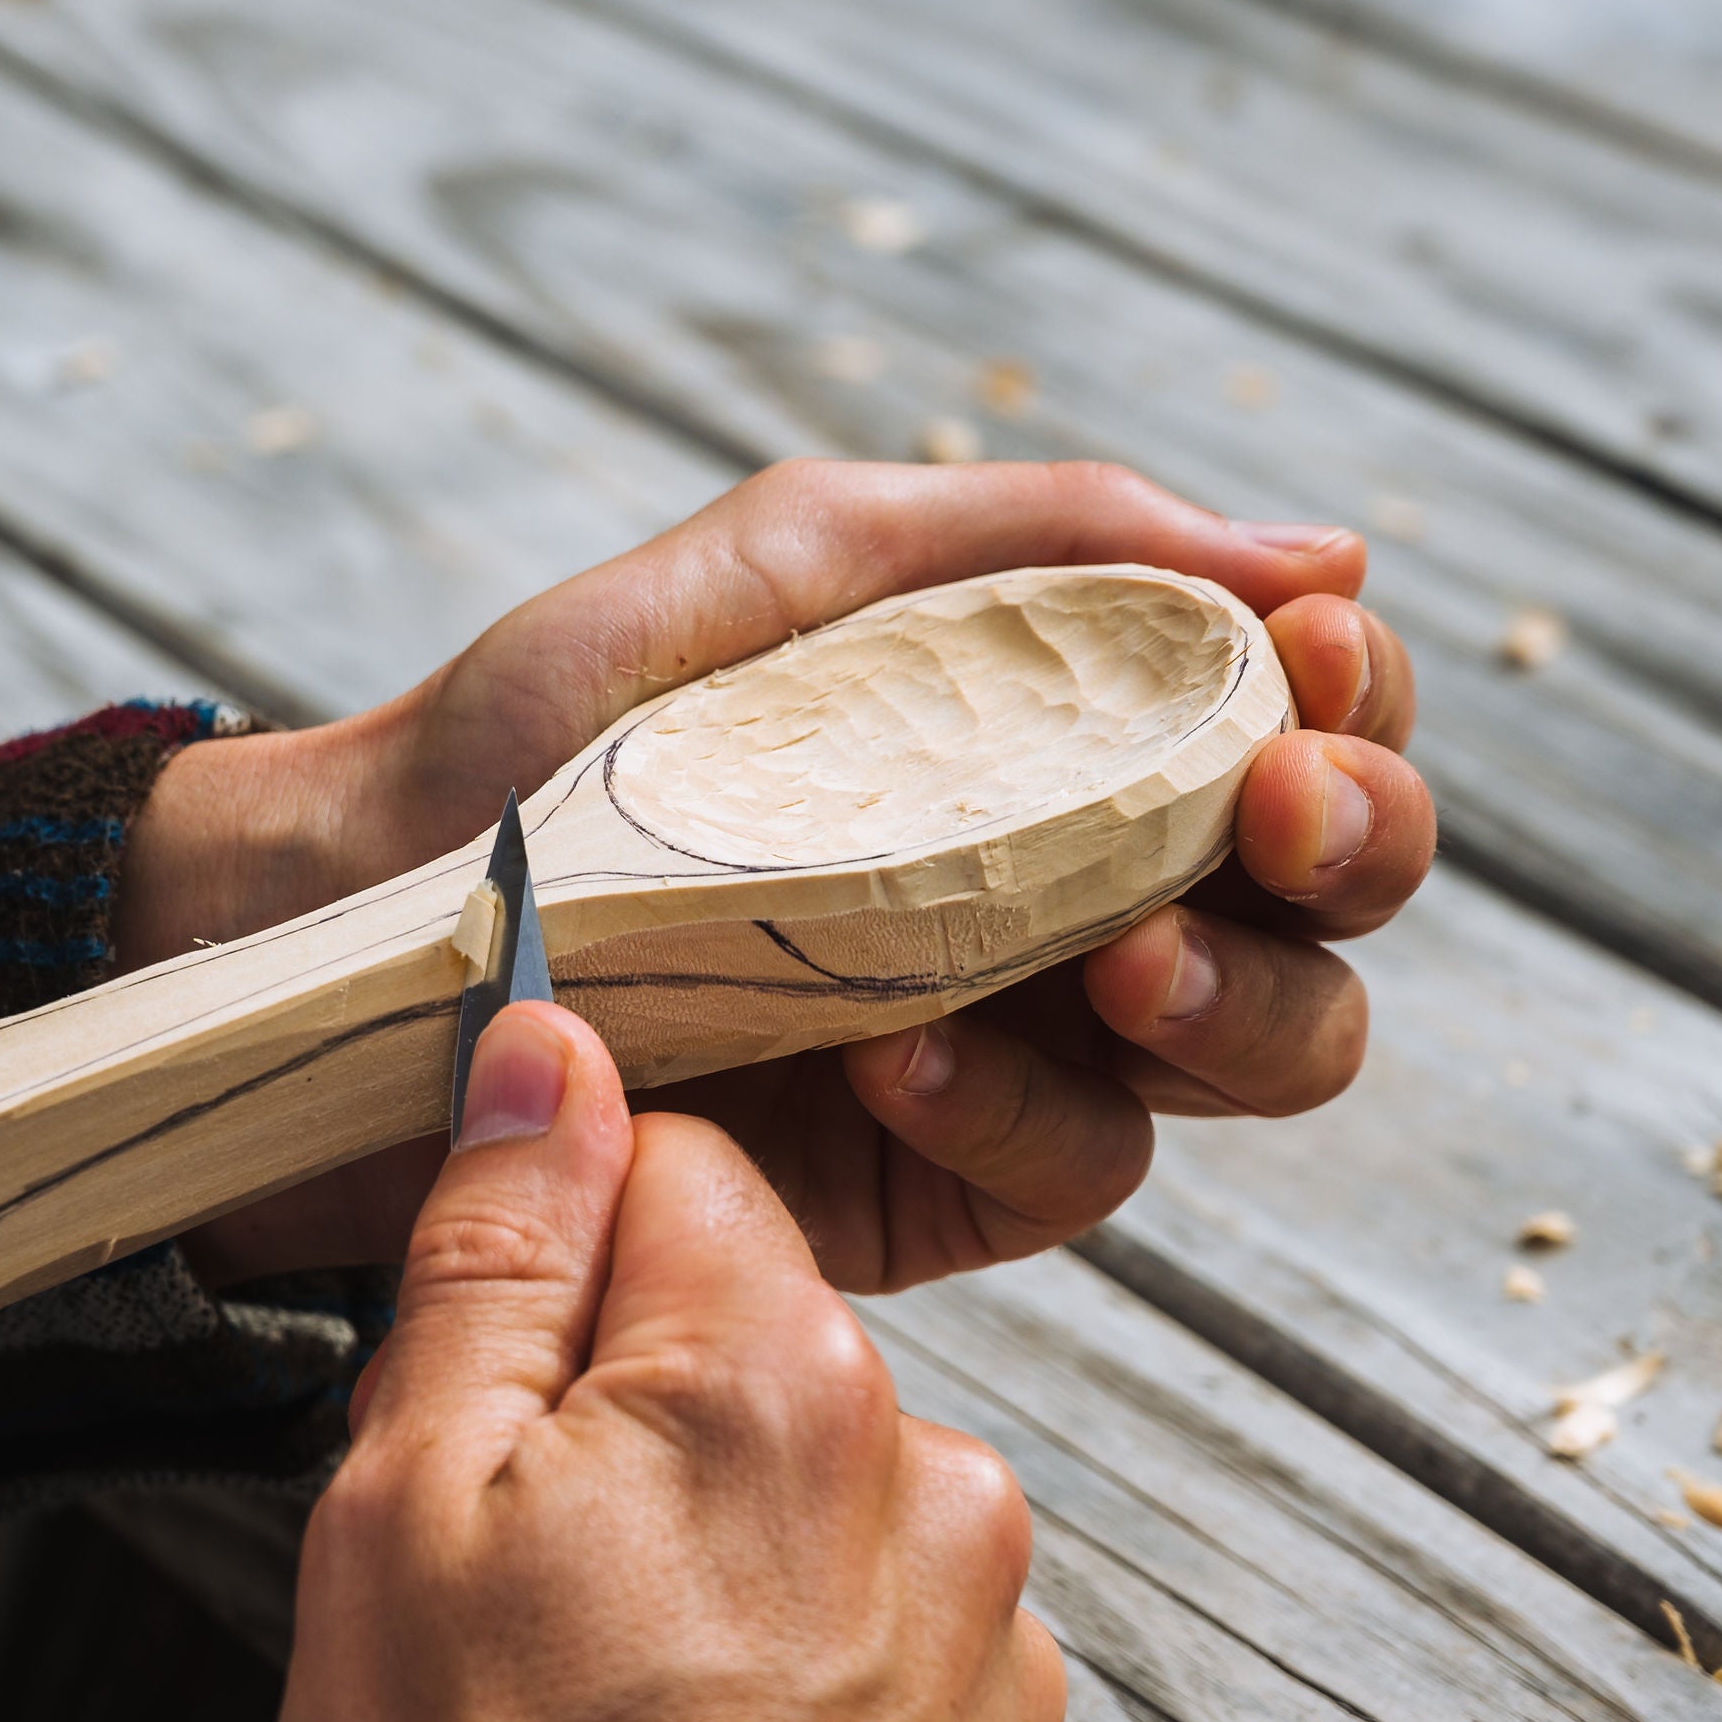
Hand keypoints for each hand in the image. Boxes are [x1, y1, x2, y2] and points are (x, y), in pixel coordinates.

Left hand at [121, 458, 1435, 1286]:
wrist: (369, 912)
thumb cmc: (559, 722)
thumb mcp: (788, 563)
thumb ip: (1039, 540)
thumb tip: (1322, 550)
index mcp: (1069, 728)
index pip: (1293, 715)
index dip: (1350, 697)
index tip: (1308, 658)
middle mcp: (1085, 885)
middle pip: (1331, 897)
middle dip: (1353, 843)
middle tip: (1277, 814)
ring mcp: (1028, 1044)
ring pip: (1268, 1048)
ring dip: (1237, 995)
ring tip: (1125, 957)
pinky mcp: (945, 1180)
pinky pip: (1077, 1164)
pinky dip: (1018, 1107)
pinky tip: (905, 1056)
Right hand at [272, 1003, 1067, 1721]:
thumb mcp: (404, 1507)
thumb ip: (496, 1253)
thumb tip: (549, 1055)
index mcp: (784, 1378)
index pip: (675, 1165)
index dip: (552, 1250)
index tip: (487, 1368)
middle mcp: (936, 1489)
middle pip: (752, 1348)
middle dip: (632, 1424)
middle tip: (513, 1594)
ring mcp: (996, 1652)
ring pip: (820, 1511)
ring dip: (721, 1570)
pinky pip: (888, 1660)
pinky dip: (798, 1702)